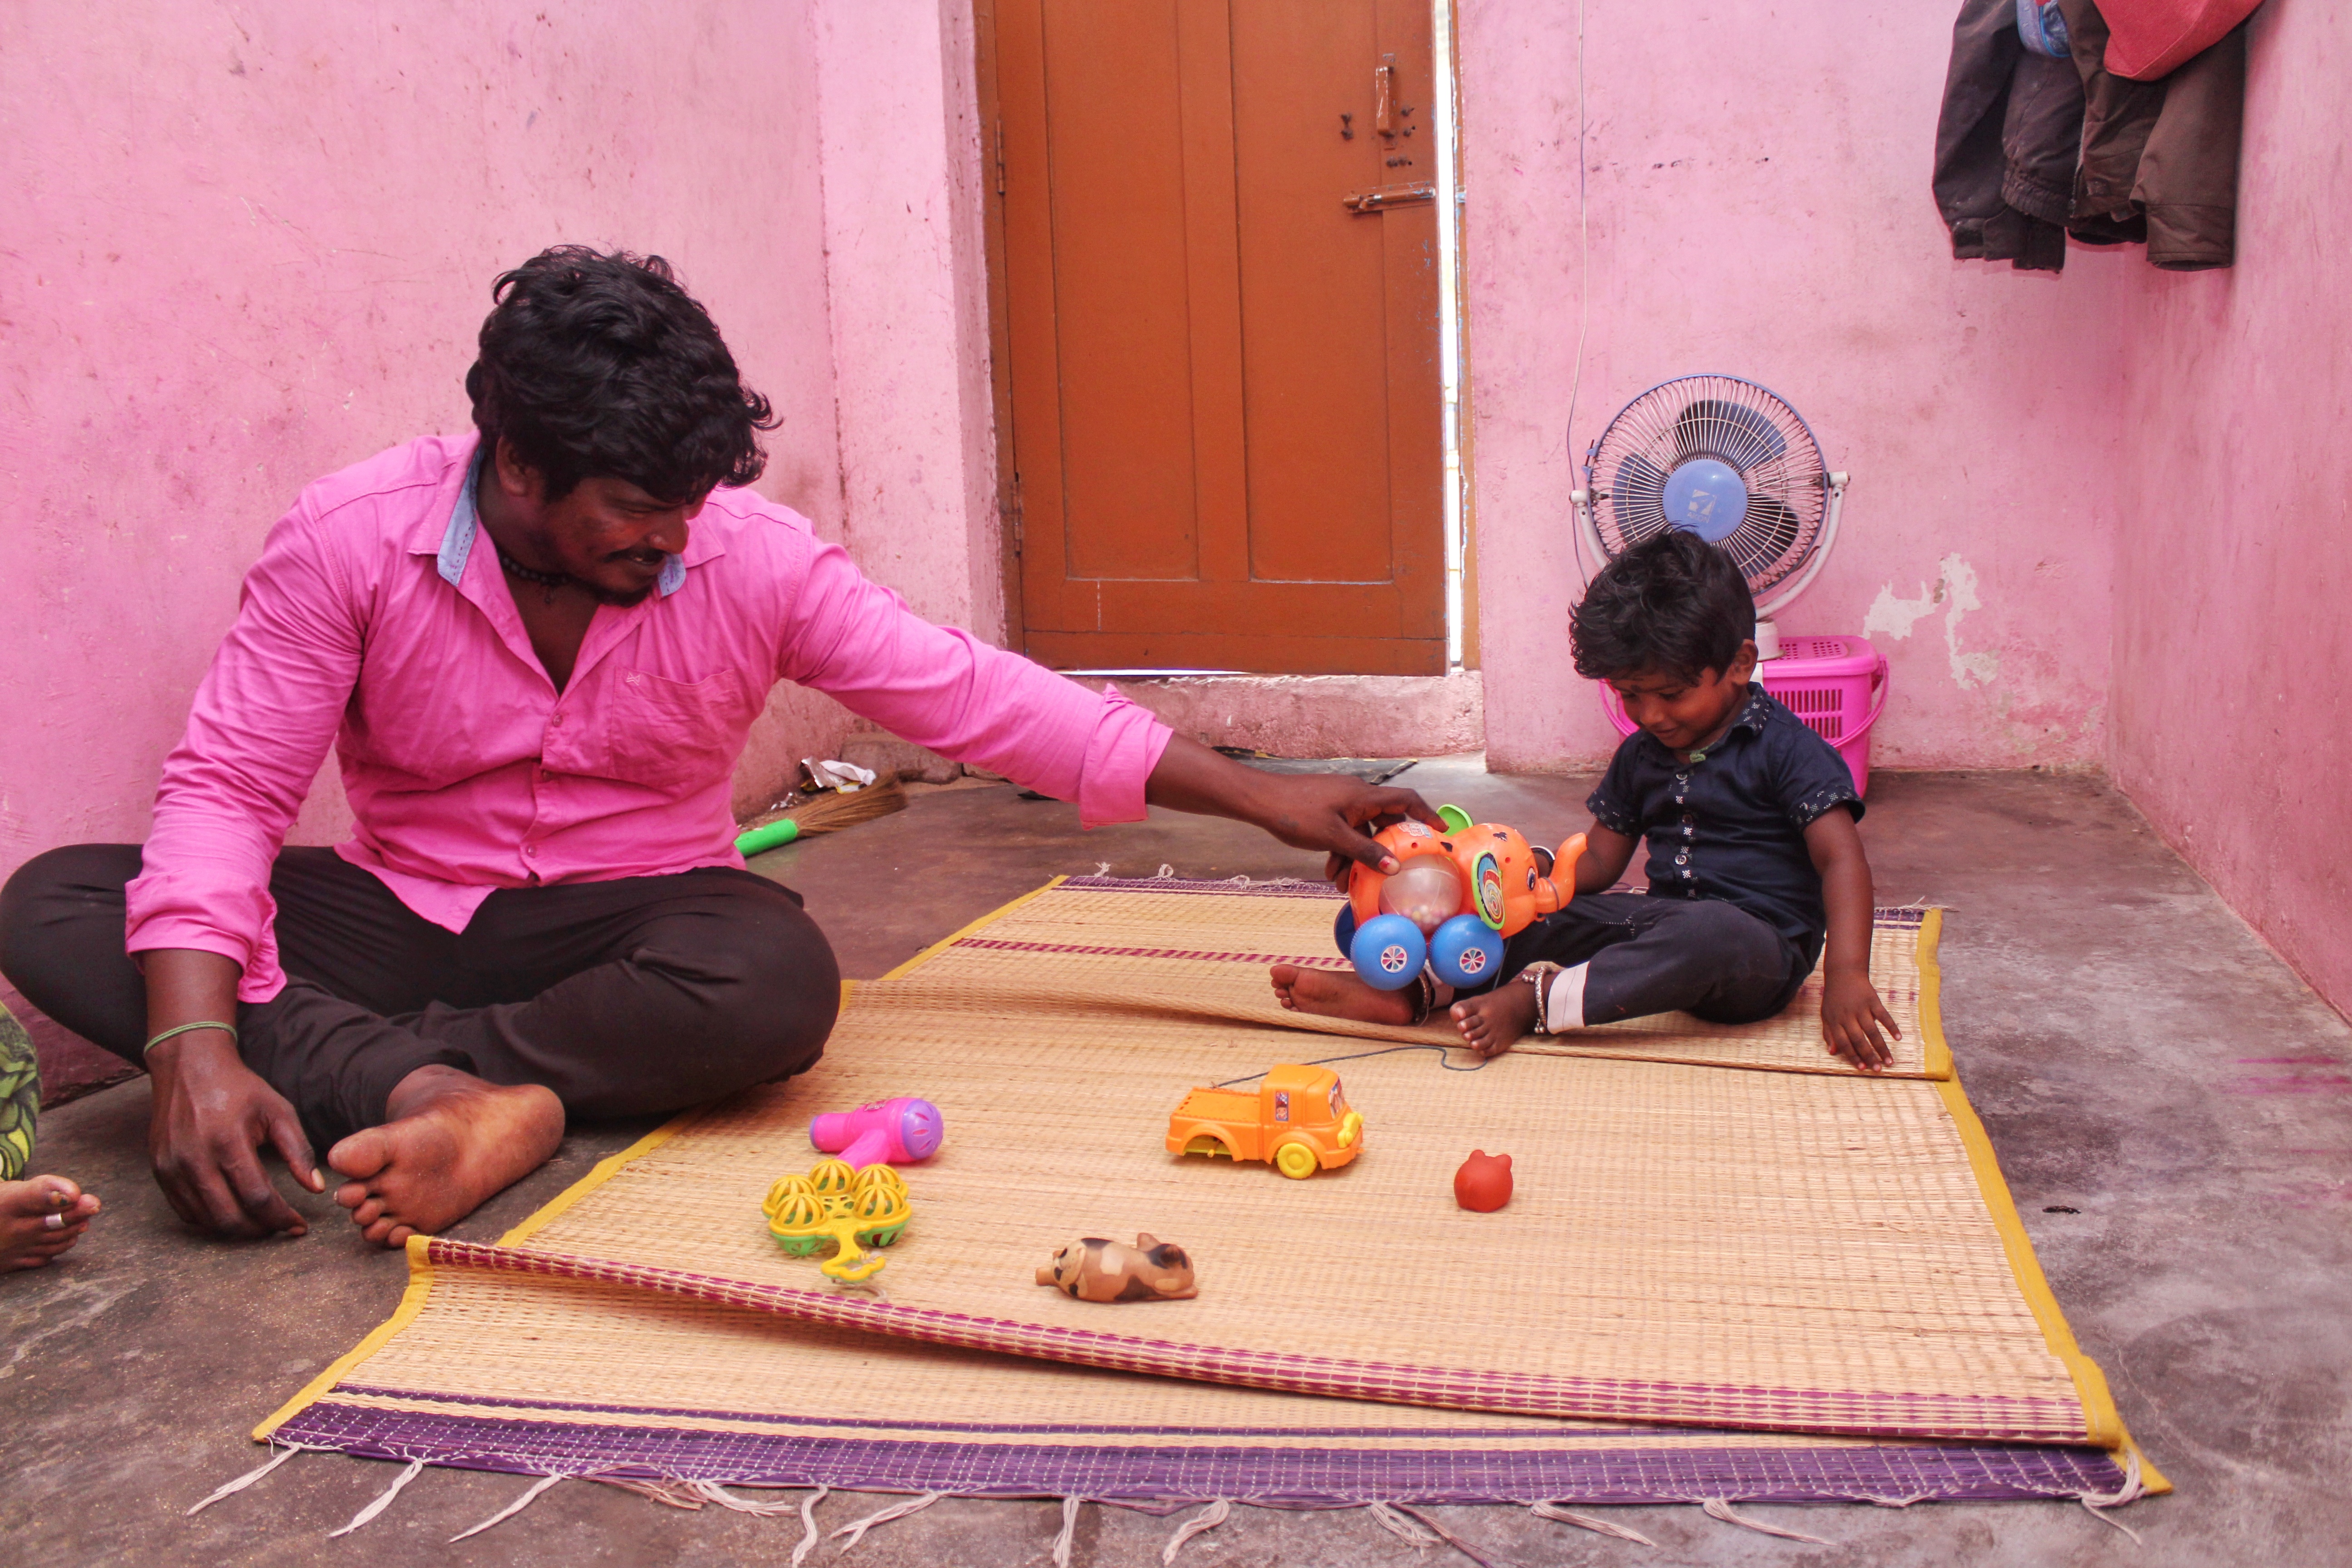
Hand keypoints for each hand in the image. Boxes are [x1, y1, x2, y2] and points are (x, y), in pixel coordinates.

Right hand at [146, 1032, 323, 1236]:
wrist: (189, 1068)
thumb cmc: (239, 1089)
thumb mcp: (278, 1111)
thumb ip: (298, 1151)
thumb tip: (315, 1189)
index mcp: (227, 1142)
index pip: (257, 1198)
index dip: (281, 1218)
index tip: (299, 1226)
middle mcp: (194, 1158)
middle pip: (229, 1217)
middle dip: (259, 1230)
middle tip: (279, 1228)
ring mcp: (172, 1167)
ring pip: (205, 1219)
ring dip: (236, 1229)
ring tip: (259, 1222)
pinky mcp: (159, 1170)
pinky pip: (185, 1211)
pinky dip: (210, 1220)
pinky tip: (231, 1212)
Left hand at [1263, 776, 1443, 885]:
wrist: (1259, 801)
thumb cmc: (1296, 813)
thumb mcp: (1334, 838)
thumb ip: (1365, 852)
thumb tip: (1395, 867)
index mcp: (1364, 796)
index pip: (1405, 800)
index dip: (1426, 814)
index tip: (1440, 830)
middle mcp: (1356, 796)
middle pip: (1382, 822)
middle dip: (1381, 851)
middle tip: (1387, 872)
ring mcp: (1341, 803)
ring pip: (1359, 832)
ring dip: (1355, 858)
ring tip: (1343, 883)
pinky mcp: (1327, 810)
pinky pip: (1343, 832)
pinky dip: (1341, 851)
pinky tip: (1330, 872)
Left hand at [1821, 968, 1899, 1072]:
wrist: (1843, 974)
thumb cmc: (1834, 998)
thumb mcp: (1826, 1015)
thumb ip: (1829, 1033)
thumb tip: (1832, 1053)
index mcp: (1835, 1021)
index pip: (1844, 1043)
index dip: (1853, 1056)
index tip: (1862, 1068)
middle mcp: (1848, 1016)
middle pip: (1859, 1040)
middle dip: (1869, 1056)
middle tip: (1878, 1069)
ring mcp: (1861, 1008)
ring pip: (1872, 1031)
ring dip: (1882, 1047)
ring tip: (1889, 1061)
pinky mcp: (1873, 1000)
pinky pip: (1884, 1016)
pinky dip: (1892, 1027)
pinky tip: (1898, 1038)